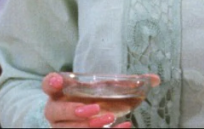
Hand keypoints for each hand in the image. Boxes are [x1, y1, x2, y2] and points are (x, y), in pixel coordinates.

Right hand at [42, 72, 159, 127]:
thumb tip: (155, 79)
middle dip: (72, 111)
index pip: (48, 84)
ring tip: (109, 119)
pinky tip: (124, 127)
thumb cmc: (93, 99)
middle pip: (54, 112)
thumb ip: (126, 83)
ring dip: (86, 126)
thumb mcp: (105, 88)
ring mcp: (61, 126)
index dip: (51, 82)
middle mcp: (56, 110)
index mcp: (60, 91)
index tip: (59, 81)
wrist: (85, 116)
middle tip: (94, 109)